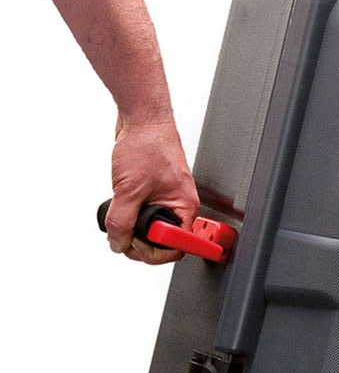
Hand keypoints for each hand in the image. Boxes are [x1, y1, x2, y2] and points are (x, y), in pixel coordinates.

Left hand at [105, 112, 198, 263]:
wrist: (142, 119)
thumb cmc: (149, 144)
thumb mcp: (130, 189)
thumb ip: (123, 220)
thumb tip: (118, 242)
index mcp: (185, 208)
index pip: (179, 246)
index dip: (157, 253)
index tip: (137, 249)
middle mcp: (179, 206)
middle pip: (165, 241)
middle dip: (142, 243)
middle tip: (123, 237)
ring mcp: (167, 200)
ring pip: (152, 228)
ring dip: (134, 228)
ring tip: (121, 218)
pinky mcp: (155, 193)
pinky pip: (145, 214)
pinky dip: (131, 215)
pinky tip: (123, 206)